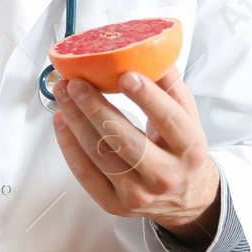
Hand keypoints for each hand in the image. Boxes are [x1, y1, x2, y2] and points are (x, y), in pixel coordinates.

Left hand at [51, 68, 221, 245]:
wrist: (185, 197)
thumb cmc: (181, 150)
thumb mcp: (188, 117)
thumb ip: (169, 85)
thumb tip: (146, 48)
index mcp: (190, 150)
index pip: (169, 120)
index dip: (148, 97)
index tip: (126, 74)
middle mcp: (165, 175)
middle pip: (125, 140)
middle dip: (96, 108)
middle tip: (77, 82)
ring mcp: (138, 194)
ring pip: (100, 154)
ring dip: (76, 120)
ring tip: (64, 93)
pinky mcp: (114, 204)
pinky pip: (85, 174)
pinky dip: (69, 145)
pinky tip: (61, 121)